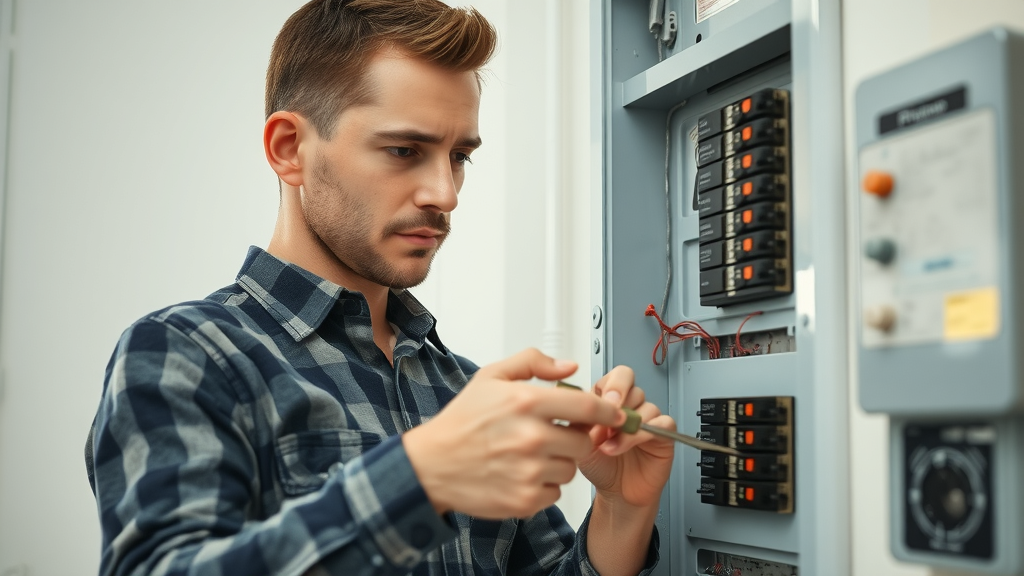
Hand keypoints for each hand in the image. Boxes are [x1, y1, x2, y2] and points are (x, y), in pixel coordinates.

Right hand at [402, 348, 624, 518]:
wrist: (431, 465)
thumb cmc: (462, 422)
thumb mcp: (491, 376)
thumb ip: (534, 363)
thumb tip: (570, 367)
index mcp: (526, 402)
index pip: (588, 405)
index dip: (608, 410)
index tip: (616, 413)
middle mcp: (531, 437)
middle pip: (584, 440)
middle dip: (574, 436)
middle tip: (552, 434)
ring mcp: (530, 471)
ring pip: (571, 468)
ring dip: (559, 461)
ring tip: (530, 454)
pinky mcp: (526, 499)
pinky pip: (556, 492)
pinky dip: (545, 485)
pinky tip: (521, 473)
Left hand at [578, 366, 675, 508]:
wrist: (616, 493)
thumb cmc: (599, 466)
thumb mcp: (579, 440)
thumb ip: (580, 419)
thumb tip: (578, 402)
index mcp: (610, 401)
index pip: (617, 377)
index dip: (612, 385)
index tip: (602, 401)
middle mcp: (630, 407)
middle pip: (634, 386)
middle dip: (622, 400)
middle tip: (609, 419)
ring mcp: (648, 420)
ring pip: (647, 405)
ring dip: (626, 426)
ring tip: (609, 445)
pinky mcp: (663, 435)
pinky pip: (663, 422)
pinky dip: (642, 434)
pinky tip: (625, 446)